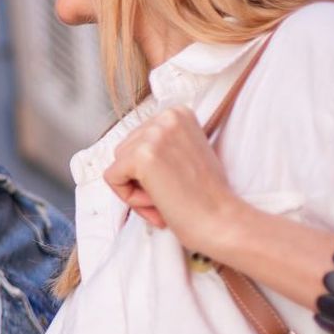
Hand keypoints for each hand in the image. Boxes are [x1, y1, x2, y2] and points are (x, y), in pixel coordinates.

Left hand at [102, 105, 256, 251]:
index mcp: (177, 113)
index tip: (174, 181)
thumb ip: (163, 143)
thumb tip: (132, 148)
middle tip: (171, 193)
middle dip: (141, 179)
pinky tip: (157, 202)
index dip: (150, 169)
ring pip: (117, 165)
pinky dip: (128, 198)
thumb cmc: (206, 195)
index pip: (138, 140)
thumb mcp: (186, 152)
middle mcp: (166, 117)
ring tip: (167, 197)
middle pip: (124, 150)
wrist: (221, 220)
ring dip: (137, 189)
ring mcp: (154, 135)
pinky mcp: (142, 156)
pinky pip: (112, 178)